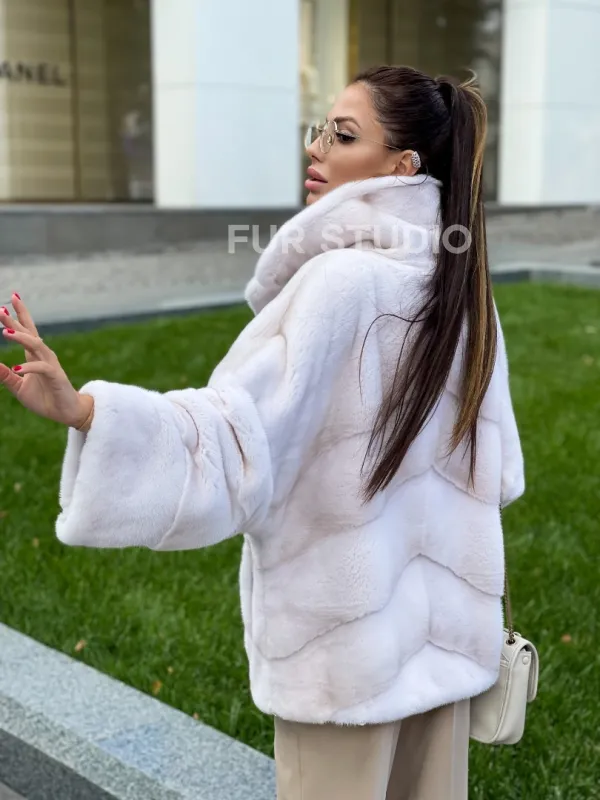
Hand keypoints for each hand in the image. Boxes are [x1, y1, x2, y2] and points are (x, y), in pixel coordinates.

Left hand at [0, 293, 91, 427]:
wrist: (66, 413)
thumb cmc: (45, 399)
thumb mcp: (19, 388)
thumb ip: (6, 376)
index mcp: (34, 356)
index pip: (26, 331)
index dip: (17, 317)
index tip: (6, 304)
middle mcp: (43, 356)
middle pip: (30, 333)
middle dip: (16, 320)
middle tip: (1, 309)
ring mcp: (50, 364)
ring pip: (36, 345)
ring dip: (21, 337)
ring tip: (5, 332)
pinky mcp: (56, 376)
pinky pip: (42, 367)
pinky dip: (29, 367)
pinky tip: (16, 368)